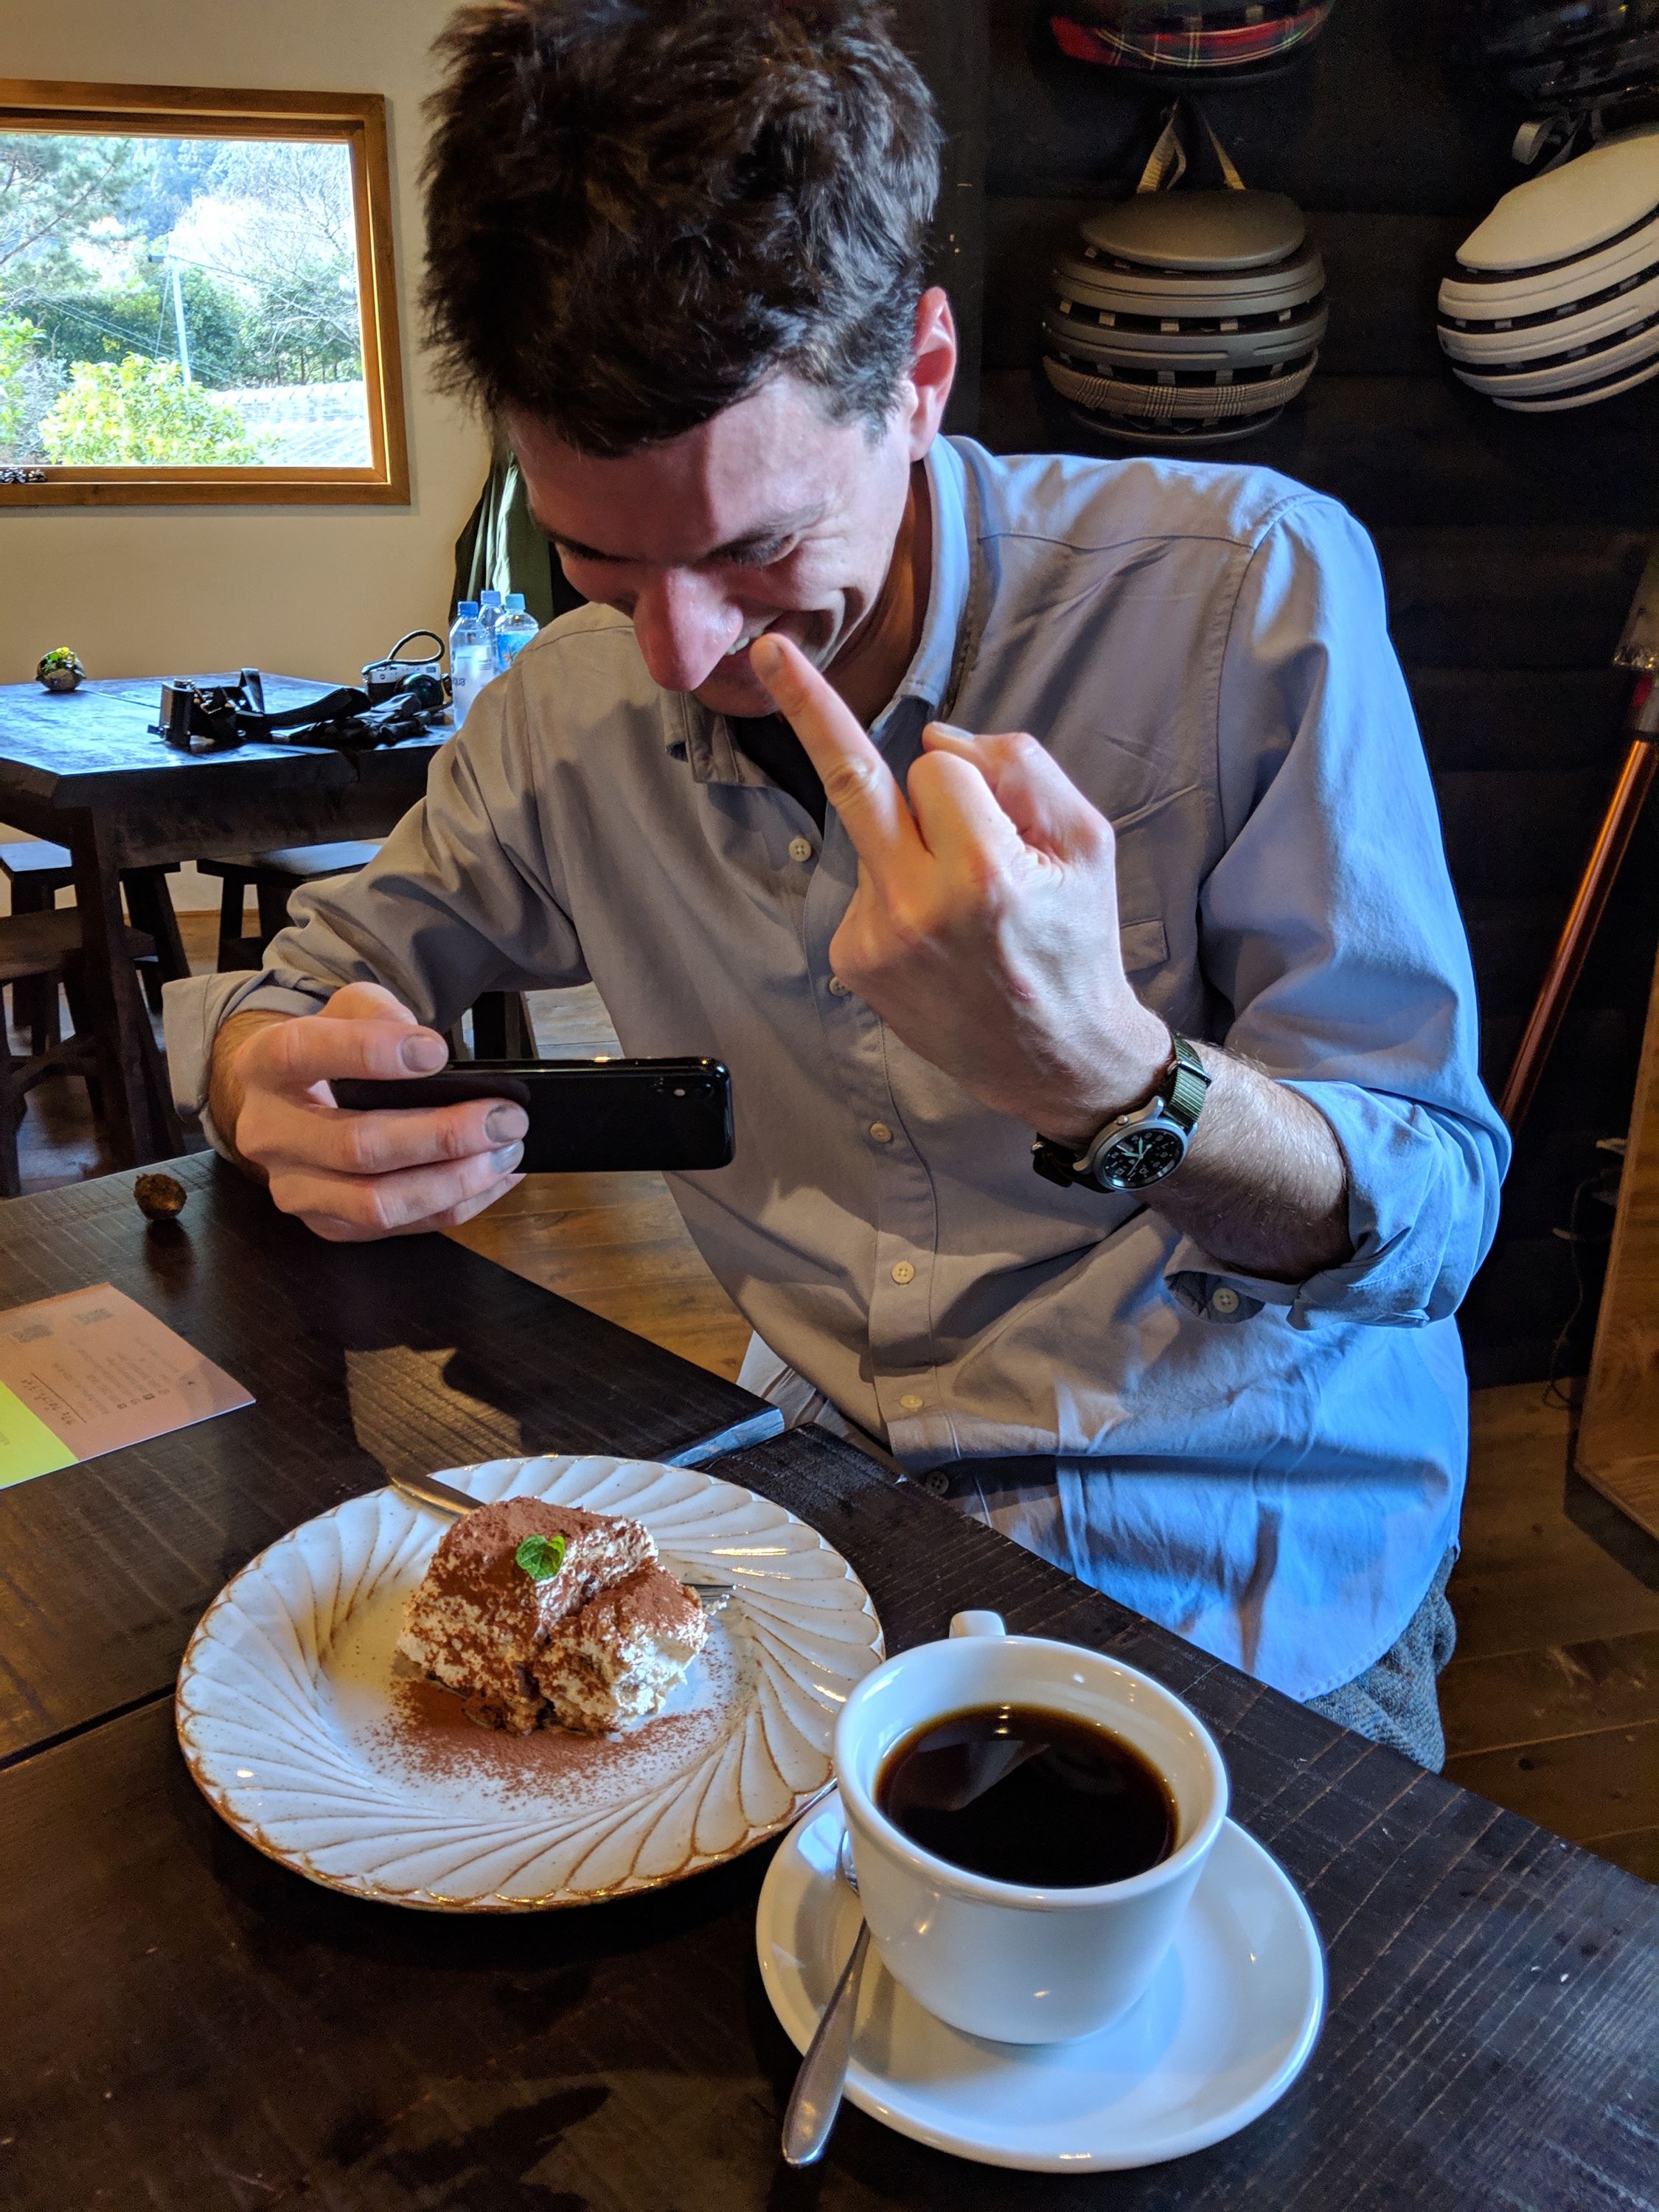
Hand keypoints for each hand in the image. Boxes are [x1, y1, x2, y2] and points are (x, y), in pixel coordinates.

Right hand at [223, 982, 527, 1241]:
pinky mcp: (328, 1224)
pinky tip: (496, 1177)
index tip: (436, 1052)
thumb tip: (419, 1045)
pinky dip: (456, 1205)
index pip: (304, 1053)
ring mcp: (294, 1188)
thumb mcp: (347, 1010)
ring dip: (454, 1181)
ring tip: (507, 1151)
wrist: (296, 1102)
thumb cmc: (332, 1051)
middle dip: (442, 1135)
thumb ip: (377, 1011)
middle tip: (505, 1118)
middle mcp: (268, 1133)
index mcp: (263, 1065)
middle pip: (355, 1146)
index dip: (370, 1052)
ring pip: (377, 1203)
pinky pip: (398, 1228)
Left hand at [750, 635, 1169, 1143]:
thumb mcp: (1089, 843)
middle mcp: (918, 908)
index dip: (971, 780)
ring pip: (874, 833)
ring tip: (967, 911)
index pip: (939, 767)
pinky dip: (900, 888)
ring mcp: (876, 939)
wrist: (1057, 1058)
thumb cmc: (1078, 940)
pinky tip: (939, 936)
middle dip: (811, 706)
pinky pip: (867, 882)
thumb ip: (1021, 769)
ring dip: (914, 844)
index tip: (990, 801)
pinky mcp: (854, 960)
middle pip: (855, 777)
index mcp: (984, 876)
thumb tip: (933, 737)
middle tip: (769, 651)